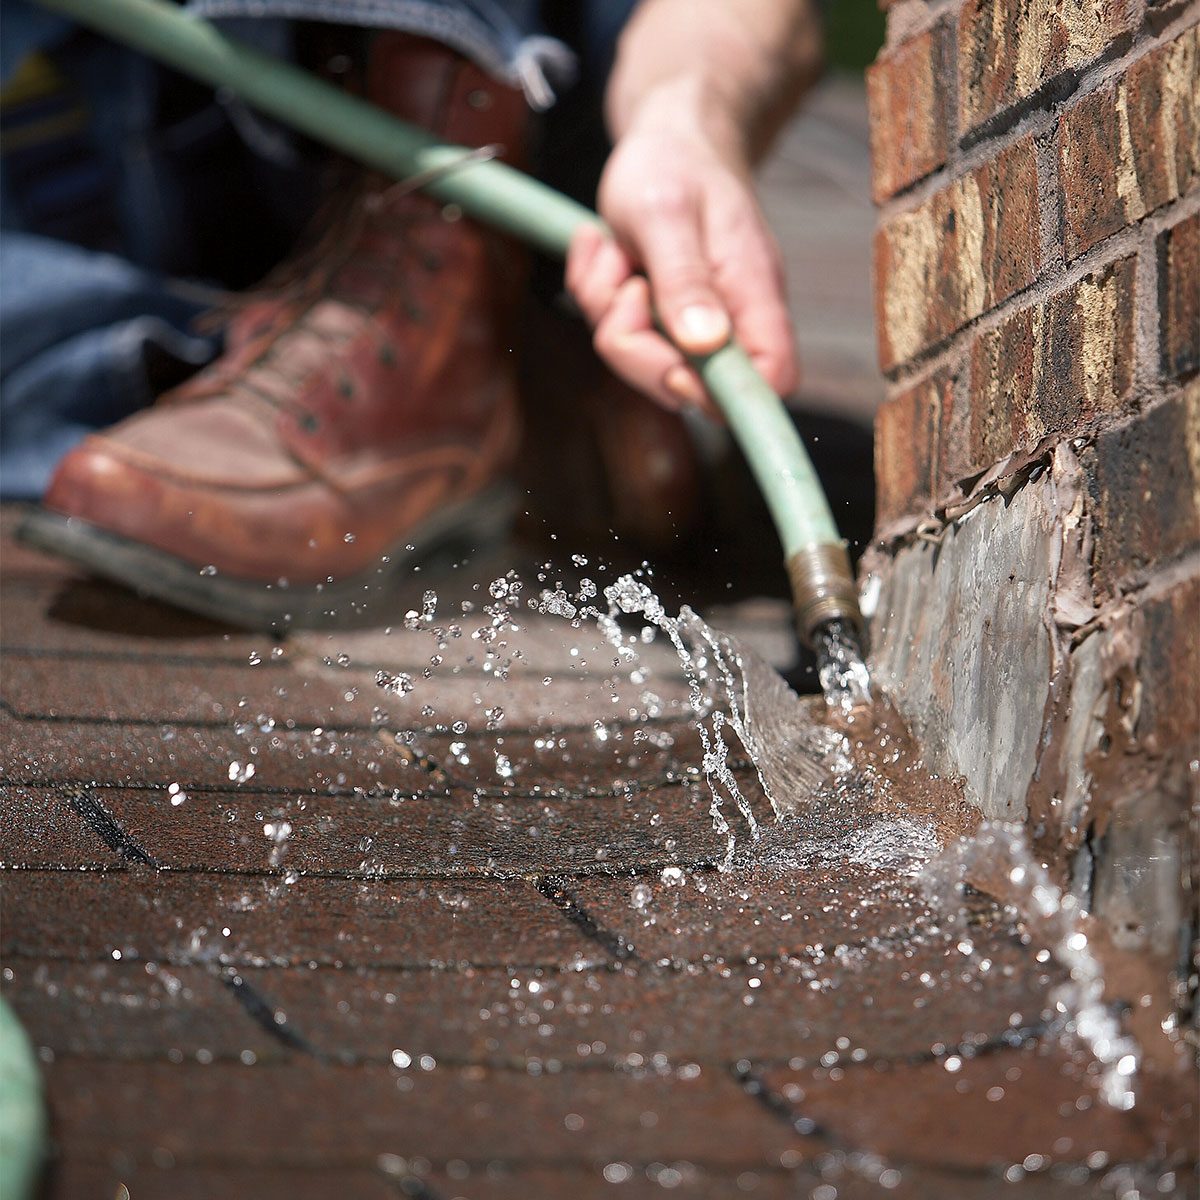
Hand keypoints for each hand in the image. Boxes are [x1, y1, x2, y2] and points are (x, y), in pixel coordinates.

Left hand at [566, 81, 798, 414]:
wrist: (666, 136)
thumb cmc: (674, 165)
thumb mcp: (666, 214)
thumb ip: (684, 280)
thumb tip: (705, 344)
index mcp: (754, 295)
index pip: (774, 380)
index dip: (723, 394)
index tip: (674, 365)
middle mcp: (731, 320)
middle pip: (692, 389)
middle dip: (635, 346)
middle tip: (626, 283)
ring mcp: (694, 324)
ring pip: (643, 362)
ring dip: (607, 308)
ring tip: (616, 252)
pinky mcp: (661, 319)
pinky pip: (617, 335)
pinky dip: (597, 294)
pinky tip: (605, 249)